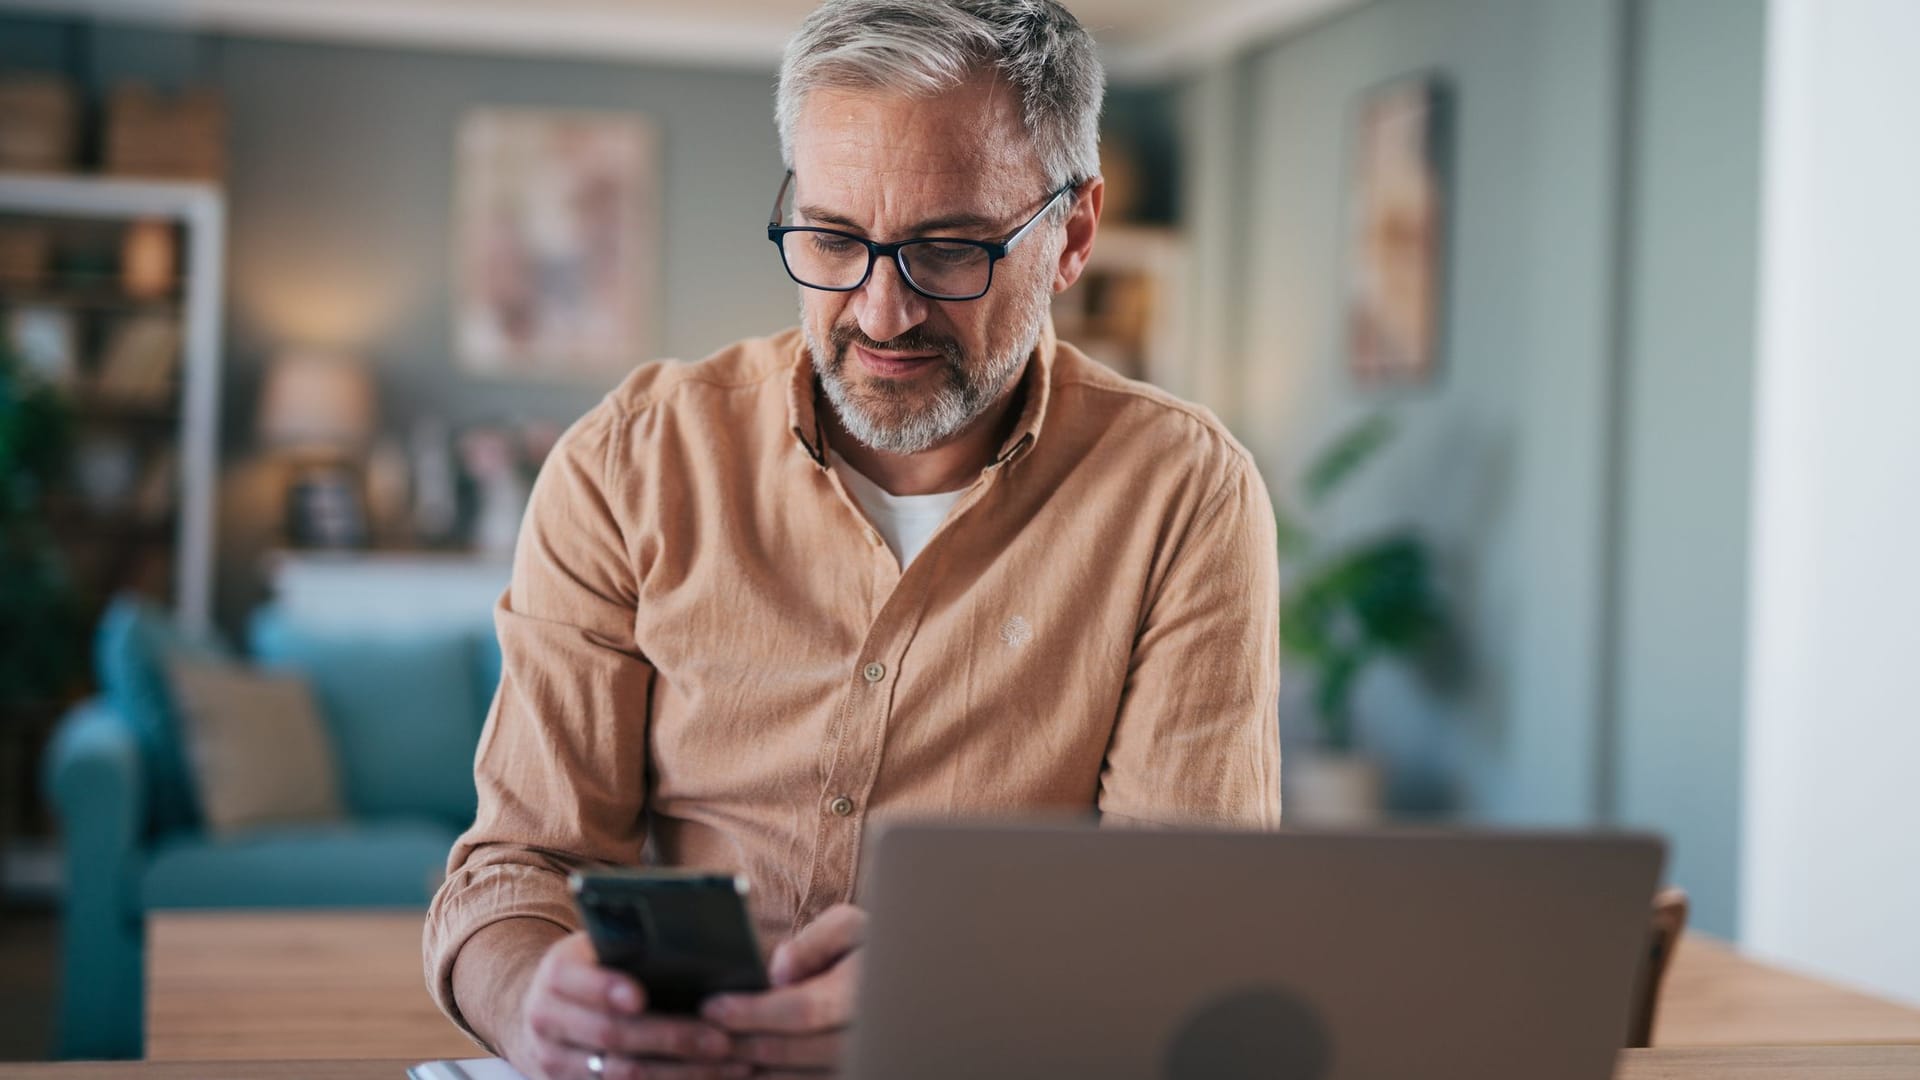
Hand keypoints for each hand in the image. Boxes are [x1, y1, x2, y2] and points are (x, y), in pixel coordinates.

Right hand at [507, 930, 750, 1079]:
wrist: (553, 1009)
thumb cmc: (599, 966)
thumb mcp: (605, 946)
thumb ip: (635, 943)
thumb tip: (698, 943)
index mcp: (557, 972)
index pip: (573, 979)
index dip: (605, 989)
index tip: (640, 997)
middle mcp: (546, 1018)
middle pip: (609, 1034)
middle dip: (669, 1037)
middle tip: (721, 1040)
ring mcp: (555, 1060)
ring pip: (620, 1074)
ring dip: (679, 1072)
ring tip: (729, 1063)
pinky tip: (709, 1078)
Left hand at [702, 903, 867, 1076]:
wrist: (899, 988)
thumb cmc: (869, 952)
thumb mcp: (853, 928)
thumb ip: (820, 940)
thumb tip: (781, 971)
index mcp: (864, 994)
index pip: (803, 1011)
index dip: (753, 1012)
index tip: (712, 1007)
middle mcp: (862, 1039)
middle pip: (789, 1053)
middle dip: (735, 1046)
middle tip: (690, 1038)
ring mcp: (851, 1066)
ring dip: (739, 1073)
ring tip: (700, 1059)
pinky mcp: (838, 1077)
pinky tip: (729, 1072)